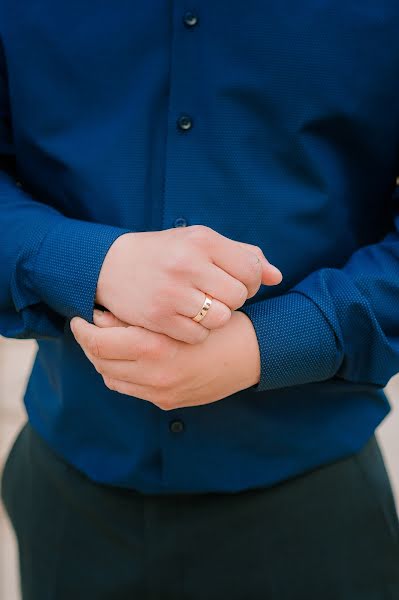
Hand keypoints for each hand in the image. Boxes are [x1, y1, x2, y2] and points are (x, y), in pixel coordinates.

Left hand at [70, 309, 260, 409]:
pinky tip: (125, 359)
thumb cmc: (220, 324)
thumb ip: (140, 316)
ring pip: (112, 378)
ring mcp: (161, 392)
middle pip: (101, 362)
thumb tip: (102, 317)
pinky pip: (130, 389)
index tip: (80, 316)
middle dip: (88, 344)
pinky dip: (119, 374)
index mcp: (155, 348)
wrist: (254, 355)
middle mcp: (154, 375)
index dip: (83, 329)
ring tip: (104, 341)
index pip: (99, 343)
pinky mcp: (168, 401)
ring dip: (102, 360)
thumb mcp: (181, 312)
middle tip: (86, 328)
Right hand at [95, 226, 281, 343]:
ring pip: (221, 318)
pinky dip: (196, 332)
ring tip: (201, 308)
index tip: (236, 283)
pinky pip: (198, 335)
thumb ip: (242, 255)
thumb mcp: (201, 242)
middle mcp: (188, 263)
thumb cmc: (165, 253)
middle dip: (233, 300)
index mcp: (202, 240)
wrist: (111, 265)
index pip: (251, 270)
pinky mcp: (159, 317)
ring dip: (216, 318)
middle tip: (216, 296)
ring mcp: (172, 292)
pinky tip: (185, 319)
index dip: (251, 282)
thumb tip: (277, 277)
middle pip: (238, 297)